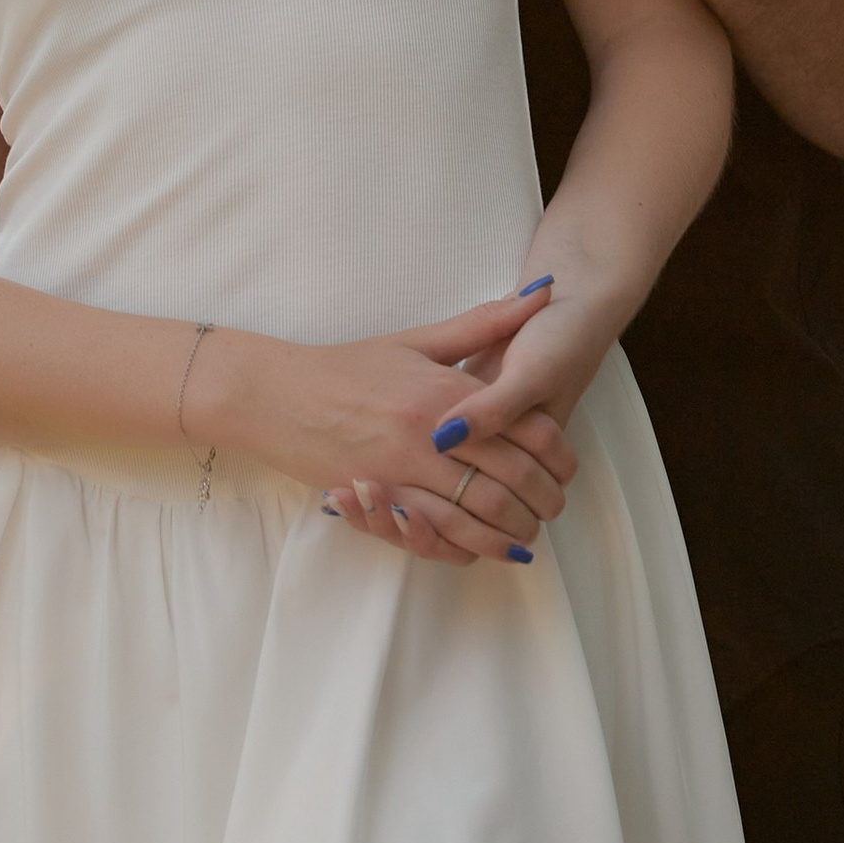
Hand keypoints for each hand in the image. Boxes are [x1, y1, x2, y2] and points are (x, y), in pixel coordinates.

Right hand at [321, 286, 614, 564]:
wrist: (277, 393)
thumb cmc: (348, 366)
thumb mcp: (416, 340)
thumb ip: (482, 324)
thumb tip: (541, 292)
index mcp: (444, 389)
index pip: (521, 427)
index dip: (555, 456)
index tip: (566, 469)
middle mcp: (428, 431)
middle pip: (506, 478)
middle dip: (540, 500)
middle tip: (554, 509)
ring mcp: (400, 467)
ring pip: (473, 515)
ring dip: (509, 533)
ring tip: (527, 537)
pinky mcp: (376, 497)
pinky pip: (432, 533)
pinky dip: (463, 547)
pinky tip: (481, 550)